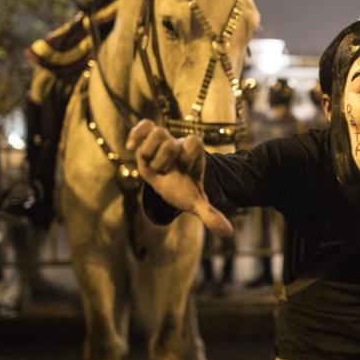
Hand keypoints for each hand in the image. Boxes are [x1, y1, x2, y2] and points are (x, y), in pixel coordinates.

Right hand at [125, 119, 233, 236]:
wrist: (170, 180)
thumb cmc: (183, 189)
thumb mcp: (195, 202)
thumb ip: (210, 214)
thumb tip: (228, 234)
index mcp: (192, 155)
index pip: (194, 142)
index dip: (187, 157)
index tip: (183, 171)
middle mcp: (178, 145)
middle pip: (170, 139)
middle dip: (164, 159)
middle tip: (164, 172)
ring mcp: (162, 140)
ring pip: (156, 131)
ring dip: (149, 152)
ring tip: (150, 165)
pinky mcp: (147, 138)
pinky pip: (143, 125)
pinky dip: (136, 134)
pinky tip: (131, 148)